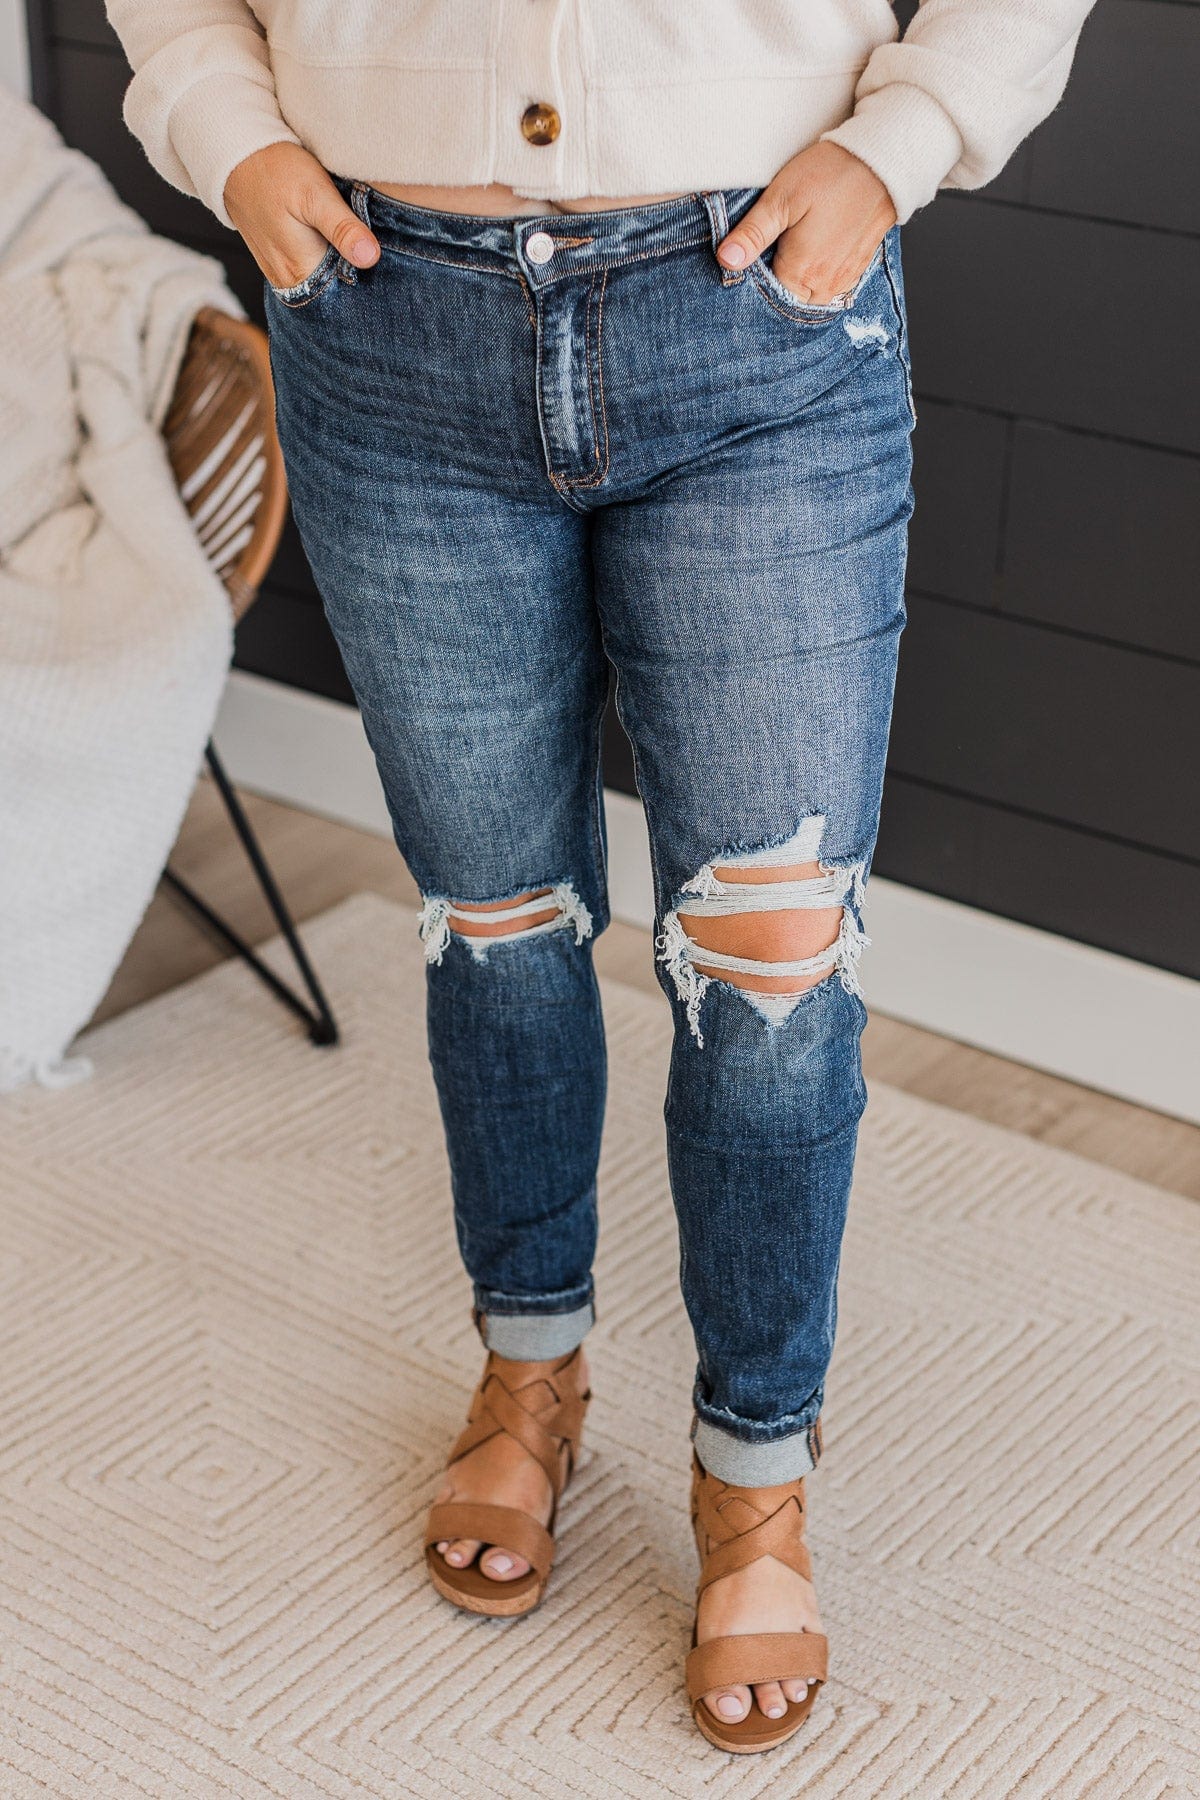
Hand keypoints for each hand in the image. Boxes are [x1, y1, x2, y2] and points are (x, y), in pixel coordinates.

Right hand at [224, 142, 379, 288]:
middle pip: (335, 291)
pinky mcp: (278, 261)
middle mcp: (288, 282)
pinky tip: (334, 241)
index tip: (381, 262)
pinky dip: (326, 259)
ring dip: (341, 265)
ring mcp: (280, 273)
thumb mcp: (316, 195)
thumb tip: (370, 258)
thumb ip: (343, 229)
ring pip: (323, 281)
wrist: (236, 157)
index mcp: (300, 273)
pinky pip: (310, 270)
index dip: (369, 282)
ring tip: (353, 242)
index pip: (347, 296)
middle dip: (357, 275)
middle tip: (371, 246)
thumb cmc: (276, 171)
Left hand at [717, 141, 896, 305]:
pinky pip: (829, 285)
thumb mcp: (782, 198)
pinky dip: (817, 273)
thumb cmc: (830, 175)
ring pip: (808, 294)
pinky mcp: (856, 270)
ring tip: (795, 244)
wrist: (882, 162)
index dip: (754, 275)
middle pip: (787, 298)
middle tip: (774, 244)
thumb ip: (753, 234)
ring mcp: (844, 281)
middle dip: (776, 279)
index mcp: (801, 273)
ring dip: (797, 278)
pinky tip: (814, 247)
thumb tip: (726, 261)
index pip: (765, 293)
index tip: (753, 253)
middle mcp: (824, 286)